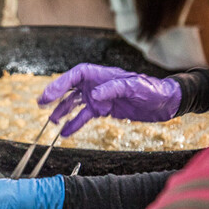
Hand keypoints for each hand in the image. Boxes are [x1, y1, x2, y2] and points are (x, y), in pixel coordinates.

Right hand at [38, 63, 181, 135]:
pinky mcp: (104, 110)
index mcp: (102, 75)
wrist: (166, 102)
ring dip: (62, 111)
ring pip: (75, 103)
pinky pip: (85, 117)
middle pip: (71, 88)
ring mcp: (100, 98)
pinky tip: (66, 132)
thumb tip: (93, 95)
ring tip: (52, 121)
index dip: (60, 84)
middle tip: (41, 104)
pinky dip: (75, 124)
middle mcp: (97, 85)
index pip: (76, 75)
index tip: (49, 95)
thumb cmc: (153, 89)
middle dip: (55, 95)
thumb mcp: (134, 87)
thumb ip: (113, 89)